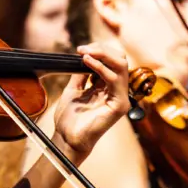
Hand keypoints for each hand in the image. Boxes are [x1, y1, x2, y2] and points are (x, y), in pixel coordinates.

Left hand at [51, 42, 129, 163]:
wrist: (66, 138)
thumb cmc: (70, 118)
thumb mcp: (73, 90)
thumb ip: (81, 74)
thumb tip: (84, 57)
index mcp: (108, 87)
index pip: (112, 61)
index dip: (98, 51)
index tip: (80, 49)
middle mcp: (117, 91)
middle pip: (120, 59)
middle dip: (101, 50)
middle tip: (82, 49)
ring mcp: (121, 98)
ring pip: (121, 65)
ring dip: (102, 55)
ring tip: (84, 53)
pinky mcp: (119, 105)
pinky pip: (114, 79)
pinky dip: (100, 67)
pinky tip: (87, 63)